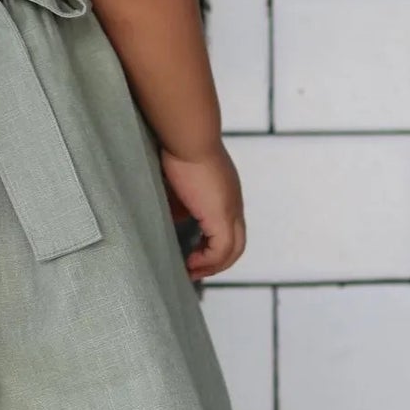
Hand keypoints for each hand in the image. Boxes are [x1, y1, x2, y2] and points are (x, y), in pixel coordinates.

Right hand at [160, 141, 245, 280]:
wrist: (188, 137)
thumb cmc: (178, 150)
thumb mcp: (177, 182)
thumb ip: (178, 201)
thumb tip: (173, 218)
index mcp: (225, 194)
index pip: (228, 228)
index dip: (212, 246)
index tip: (190, 254)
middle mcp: (234, 204)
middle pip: (236, 244)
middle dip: (215, 262)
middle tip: (193, 270)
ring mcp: (231, 210)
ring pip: (233, 249)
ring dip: (213, 265)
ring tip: (190, 271)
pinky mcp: (222, 215)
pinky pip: (221, 249)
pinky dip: (207, 260)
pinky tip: (189, 263)